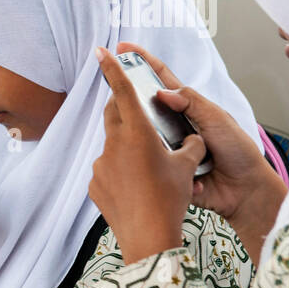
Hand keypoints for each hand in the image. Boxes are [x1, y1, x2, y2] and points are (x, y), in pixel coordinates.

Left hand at [90, 47, 206, 263]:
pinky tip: (137, 187)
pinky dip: (121, 171)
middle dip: (123, 108)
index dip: (112, 69)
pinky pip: (108, 170)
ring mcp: (101, 165)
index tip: (100, 51)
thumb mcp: (188, 167)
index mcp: (137, 133)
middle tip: (136, 110)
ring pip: (112, 146)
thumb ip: (190, 145)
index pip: (122, 91)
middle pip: (113, 115)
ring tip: (148, 165)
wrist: (149, 237)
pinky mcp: (95, 184)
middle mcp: (114, 144)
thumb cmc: (172, 198)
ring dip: (127, 147)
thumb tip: (193, 139)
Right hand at [114, 43, 286, 255]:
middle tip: (113, 90)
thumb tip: (162, 92)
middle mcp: (173, 124)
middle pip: (144, 105)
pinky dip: (153, 160)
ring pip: (142, 134)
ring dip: (141, 134)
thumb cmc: (238, 151)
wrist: (243, 190)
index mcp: (188, 107)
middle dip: (129, 97)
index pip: (161, 79)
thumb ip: (192, 103)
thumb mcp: (218, 120)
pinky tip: (156, 163)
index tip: (122, 49)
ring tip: (144, 136)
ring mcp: (167, 145)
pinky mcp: (164, 166)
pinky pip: (150, 161)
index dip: (142, 62)